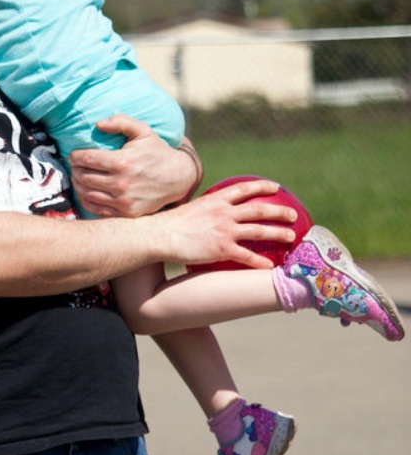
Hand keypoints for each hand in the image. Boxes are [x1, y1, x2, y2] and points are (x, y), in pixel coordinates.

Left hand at [69, 117, 199, 217]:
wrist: (177, 178)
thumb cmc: (157, 152)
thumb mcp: (143, 131)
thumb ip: (121, 122)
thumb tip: (98, 124)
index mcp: (122, 162)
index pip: (87, 159)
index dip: (75, 157)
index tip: (73, 155)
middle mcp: (121, 183)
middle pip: (84, 177)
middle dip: (75, 170)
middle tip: (76, 166)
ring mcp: (123, 201)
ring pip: (87, 194)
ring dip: (78, 185)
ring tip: (79, 178)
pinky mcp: (126, 213)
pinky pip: (97, 209)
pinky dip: (87, 201)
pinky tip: (86, 192)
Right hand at [158, 179, 297, 269]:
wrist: (160, 235)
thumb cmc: (170, 223)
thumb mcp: (190, 208)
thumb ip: (205, 209)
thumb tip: (208, 211)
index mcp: (216, 200)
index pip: (244, 189)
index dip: (262, 187)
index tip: (275, 187)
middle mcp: (224, 213)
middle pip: (258, 209)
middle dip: (279, 211)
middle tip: (293, 215)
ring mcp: (224, 231)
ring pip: (258, 231)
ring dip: (277, 233)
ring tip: (291, 237)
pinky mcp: (221, 249)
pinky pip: (246, 256)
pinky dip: (260, 262)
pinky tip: (270, 267)